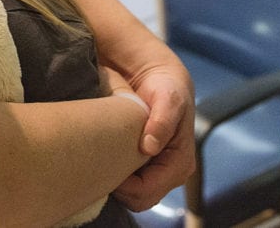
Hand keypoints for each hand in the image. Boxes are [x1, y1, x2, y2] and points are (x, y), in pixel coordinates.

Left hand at [112, 67, 195, 211]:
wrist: (161, 80)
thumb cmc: (167, 89)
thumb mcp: (168, 98)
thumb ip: (162, 121)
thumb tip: (150, 147)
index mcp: (180, 163)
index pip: (147, 191)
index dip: (125, 186)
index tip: (105, 167)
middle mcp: (171, 174)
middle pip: (139, 199)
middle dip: (119, 188)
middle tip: (99, 164)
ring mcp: (159, 173)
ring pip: (132, 196)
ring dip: (116, 182)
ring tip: (102, 158)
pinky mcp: (146, 168)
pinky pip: (128, 185)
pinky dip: (115, 175)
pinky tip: (106, 157)